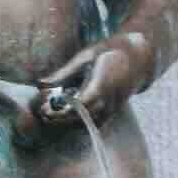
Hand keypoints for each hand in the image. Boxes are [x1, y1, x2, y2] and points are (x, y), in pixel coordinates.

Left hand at [37, 32, 152, 129]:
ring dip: (66, 122)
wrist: (137, 59)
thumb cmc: (108, 53)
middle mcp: (109, 100)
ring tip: (49, 114)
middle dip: (60, 118)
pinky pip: (93, 124)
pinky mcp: (112, 113)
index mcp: (102, 85)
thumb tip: (40, 84)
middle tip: (42, 112)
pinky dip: (77, 122)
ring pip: (86, 124)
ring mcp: (112, 109)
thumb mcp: (84, 57)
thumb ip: (63, 73)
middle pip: (82, 118)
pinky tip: (64, 115)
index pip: (81, 105)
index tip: (46, 109)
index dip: (63, 110)